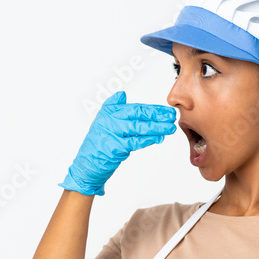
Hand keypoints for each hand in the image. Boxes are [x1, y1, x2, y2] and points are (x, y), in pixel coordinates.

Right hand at [58, 91, 176, 195]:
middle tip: (172, 116)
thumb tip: (122, 94)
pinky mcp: (115, 148)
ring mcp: (113, 134)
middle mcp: (110, 120)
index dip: (153, 109)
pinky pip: (135, 142)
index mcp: (109, 112)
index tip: (166, 110)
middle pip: (139, 115)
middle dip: (158, 115)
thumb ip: (113, 107)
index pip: (136, 108)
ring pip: (139, 128)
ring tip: (170, 127)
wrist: (86, 164)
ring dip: (157, 127)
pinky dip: (148, 140)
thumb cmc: (97, 143)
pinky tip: (159, 138)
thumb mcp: (102, 122)